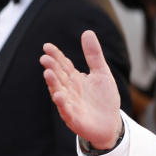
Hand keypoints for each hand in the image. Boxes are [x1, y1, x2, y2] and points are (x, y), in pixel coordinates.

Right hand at [41, 31, 122, 148]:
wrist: (111, 124)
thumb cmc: (104, 99)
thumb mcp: (102, 73)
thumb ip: (94, 55)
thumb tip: (87, 32)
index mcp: (75, 79)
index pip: (63, 65)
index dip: (56, 56)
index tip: (47, 46)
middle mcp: (70, 90)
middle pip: (59, 77)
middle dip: (52, 68)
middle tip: (45, 58)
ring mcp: (71, 105)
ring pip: (59, 93)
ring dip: (53, 84)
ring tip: (48, 73)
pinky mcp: (75, 119)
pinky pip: (67, 111)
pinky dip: (63, 104)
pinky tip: (59, 96)